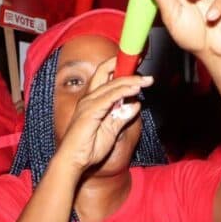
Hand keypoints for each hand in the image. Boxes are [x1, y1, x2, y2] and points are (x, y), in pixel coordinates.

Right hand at [55, 58, 153, 173]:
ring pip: (111, 85)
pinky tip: (135, 89)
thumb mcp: (111, 130)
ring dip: (131, 80)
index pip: (105, 78)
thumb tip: (136, 105)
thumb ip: (122, 117)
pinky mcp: (90, 112)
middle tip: (140, 59)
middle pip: (105, 73)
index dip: (119, 68)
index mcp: (91, 102)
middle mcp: (88, 99)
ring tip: (146, 79)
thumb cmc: (87, 149)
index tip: (136, 64)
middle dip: (123, 64)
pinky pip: (110, 97)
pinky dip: (124, 91)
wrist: (74, 162)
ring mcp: (88, 104)